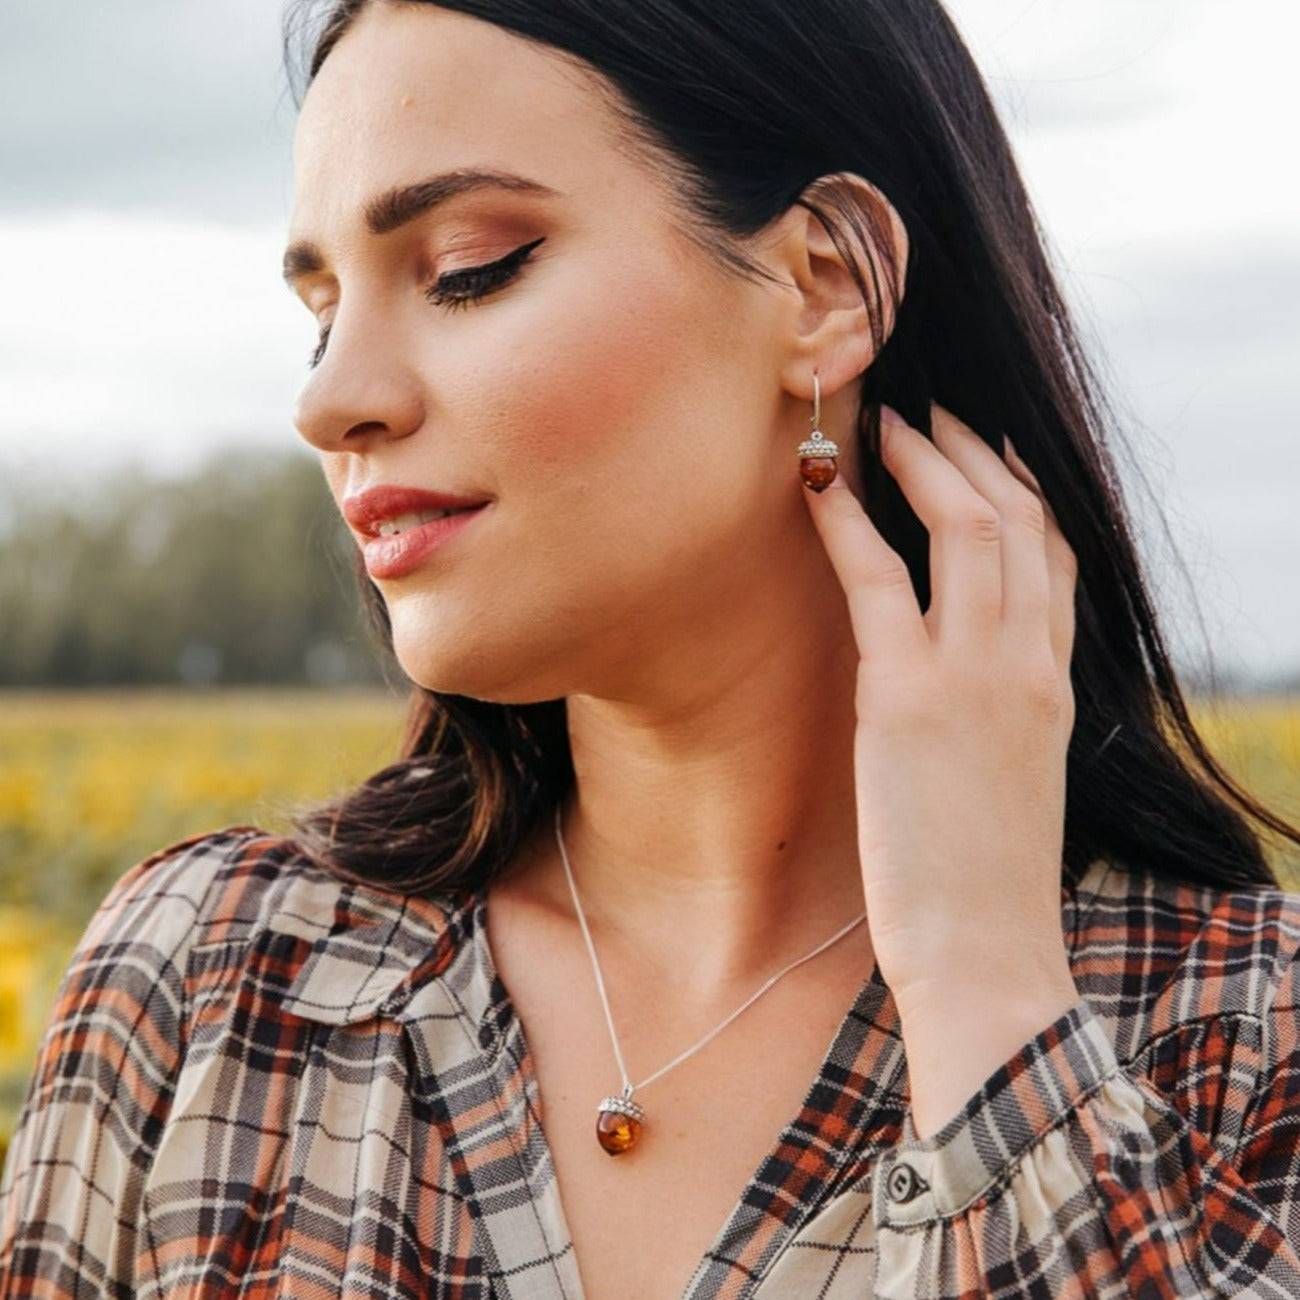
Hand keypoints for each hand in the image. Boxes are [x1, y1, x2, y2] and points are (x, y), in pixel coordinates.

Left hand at [804, 402, 1078, 1016]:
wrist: (991, 958)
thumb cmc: (991, 886)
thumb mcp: (1016, 783)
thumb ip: (1003, 718)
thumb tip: (965, 688)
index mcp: (1056, 685)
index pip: (1056, 557)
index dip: (1024, 489)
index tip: (990, 449)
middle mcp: (1028, 664)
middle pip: (1019, 519)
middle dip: (974, 451)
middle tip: (928, 412)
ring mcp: (976, 676)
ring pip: (967, 527)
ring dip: (921, 460)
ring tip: (880, 422)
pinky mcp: (907, 701)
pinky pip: (878, 582)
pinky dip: (848, 521)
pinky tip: (818, 483)